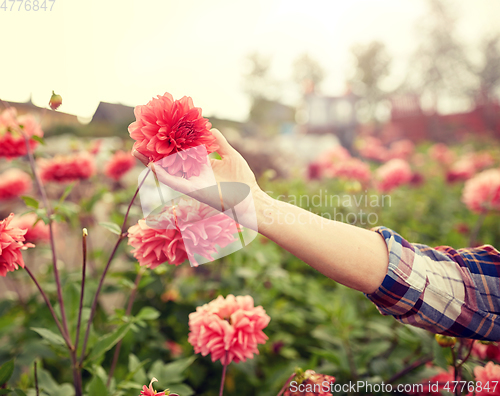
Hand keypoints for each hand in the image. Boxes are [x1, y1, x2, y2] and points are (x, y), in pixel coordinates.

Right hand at [133, 129, 264, 229]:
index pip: (181, 152)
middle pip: (168, 161)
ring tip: (137, 150)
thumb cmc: (243, 180)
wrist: (250, 198)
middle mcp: (193, 173)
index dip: (168, 143)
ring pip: (166, 171)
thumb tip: (210, 128)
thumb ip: (219, 142)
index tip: (156, 132)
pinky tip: (153, 166)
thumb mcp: (231, 155)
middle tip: (137, 141)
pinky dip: (164, 175)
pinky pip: (175, 182)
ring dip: (151, 162)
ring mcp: (192, 182)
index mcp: (201, 165)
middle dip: (153, 152)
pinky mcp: (194, 190)